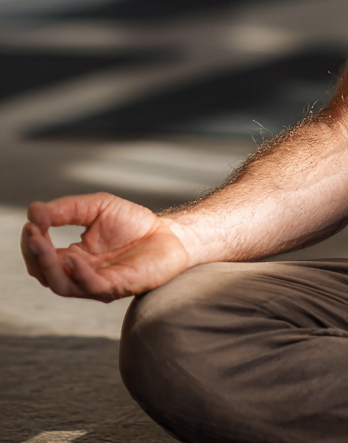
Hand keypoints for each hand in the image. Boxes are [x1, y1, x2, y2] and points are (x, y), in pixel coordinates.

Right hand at [21, 193, 191, 301]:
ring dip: (48, 264)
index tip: (32, 222)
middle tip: (32, 233)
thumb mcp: (97, 207)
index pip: (41, 257)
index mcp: (72, 258)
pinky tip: (72, 255)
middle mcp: (80, 274)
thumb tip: (34, 210)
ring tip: (41, 243)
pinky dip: (78, 272)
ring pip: (62, 284)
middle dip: (34, 254)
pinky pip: (90, 286)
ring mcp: (96, 283)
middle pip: (45, 272)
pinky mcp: (116, 286)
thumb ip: (67, 209)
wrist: (170, 234)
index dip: (32, 242)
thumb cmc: (133, 223)